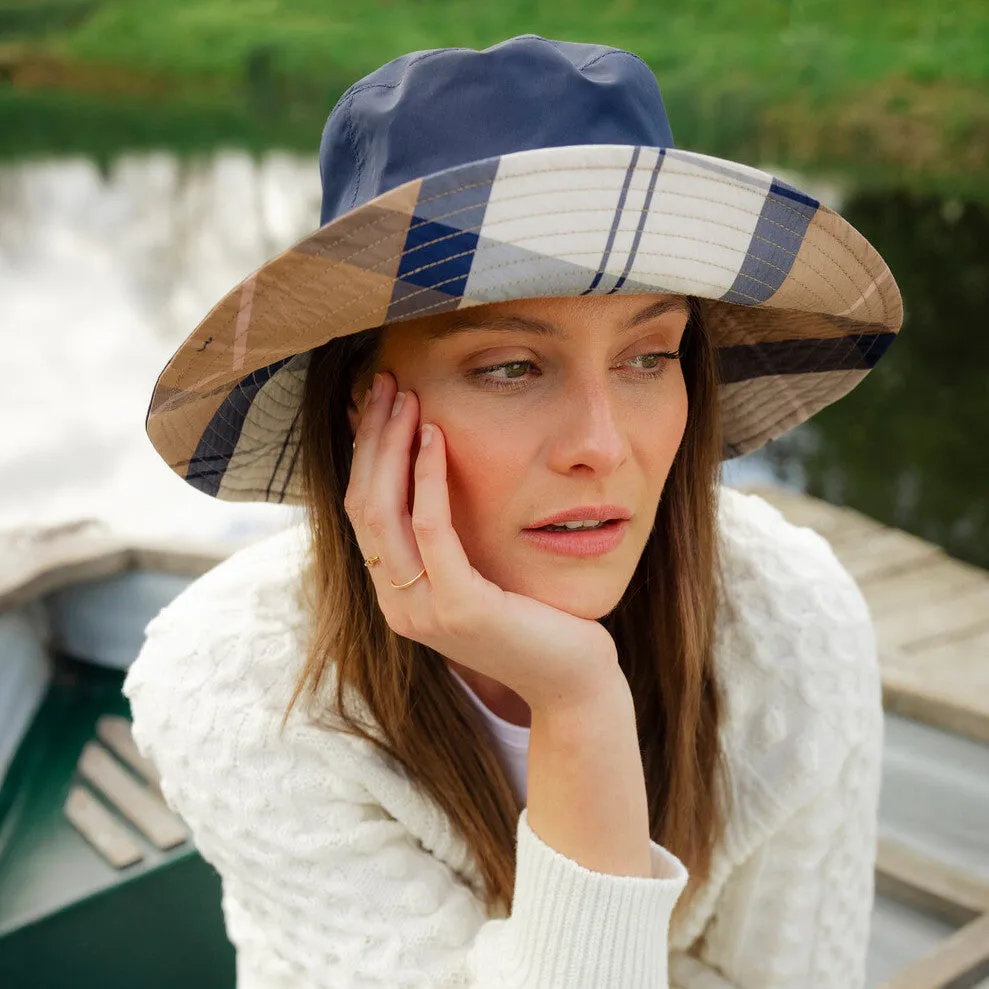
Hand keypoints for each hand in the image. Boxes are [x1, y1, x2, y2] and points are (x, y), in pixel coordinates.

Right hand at [345, 371, 620, 712]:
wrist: (573, 682)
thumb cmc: (536, 622)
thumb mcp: (479, 577)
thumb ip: (448, 544)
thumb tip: (434, 481)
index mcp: (397, 595)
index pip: (362, 512)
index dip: (365, 454)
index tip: (380, 404)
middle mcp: (397, 605)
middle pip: (363, 505)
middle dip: (371, 438)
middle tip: (385, 383)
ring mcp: (421, 610)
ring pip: (384, 511)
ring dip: (391, 446)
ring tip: (406, 396)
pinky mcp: (457, 608)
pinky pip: (431, 528)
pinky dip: (428, 477)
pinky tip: (436, 436)